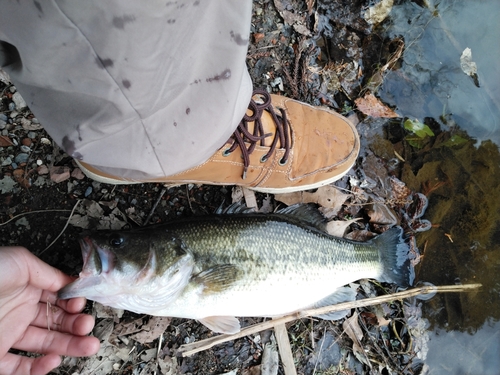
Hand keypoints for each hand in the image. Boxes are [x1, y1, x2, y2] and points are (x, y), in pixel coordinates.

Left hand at [0, 247, 99, 374]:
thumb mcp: (19, 262)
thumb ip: (48, 272)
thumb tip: (69, 282)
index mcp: (25, 287)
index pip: (58, 298)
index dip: (74, 302)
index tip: (82, 304)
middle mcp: (18, 311)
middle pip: (55, 322)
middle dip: (77, 325)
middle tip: (89, 327)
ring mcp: (7, 335)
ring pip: (45, 344)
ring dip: (69, 346)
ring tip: (88, 345)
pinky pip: (21, 367)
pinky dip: (40, 367)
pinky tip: (53, 359)